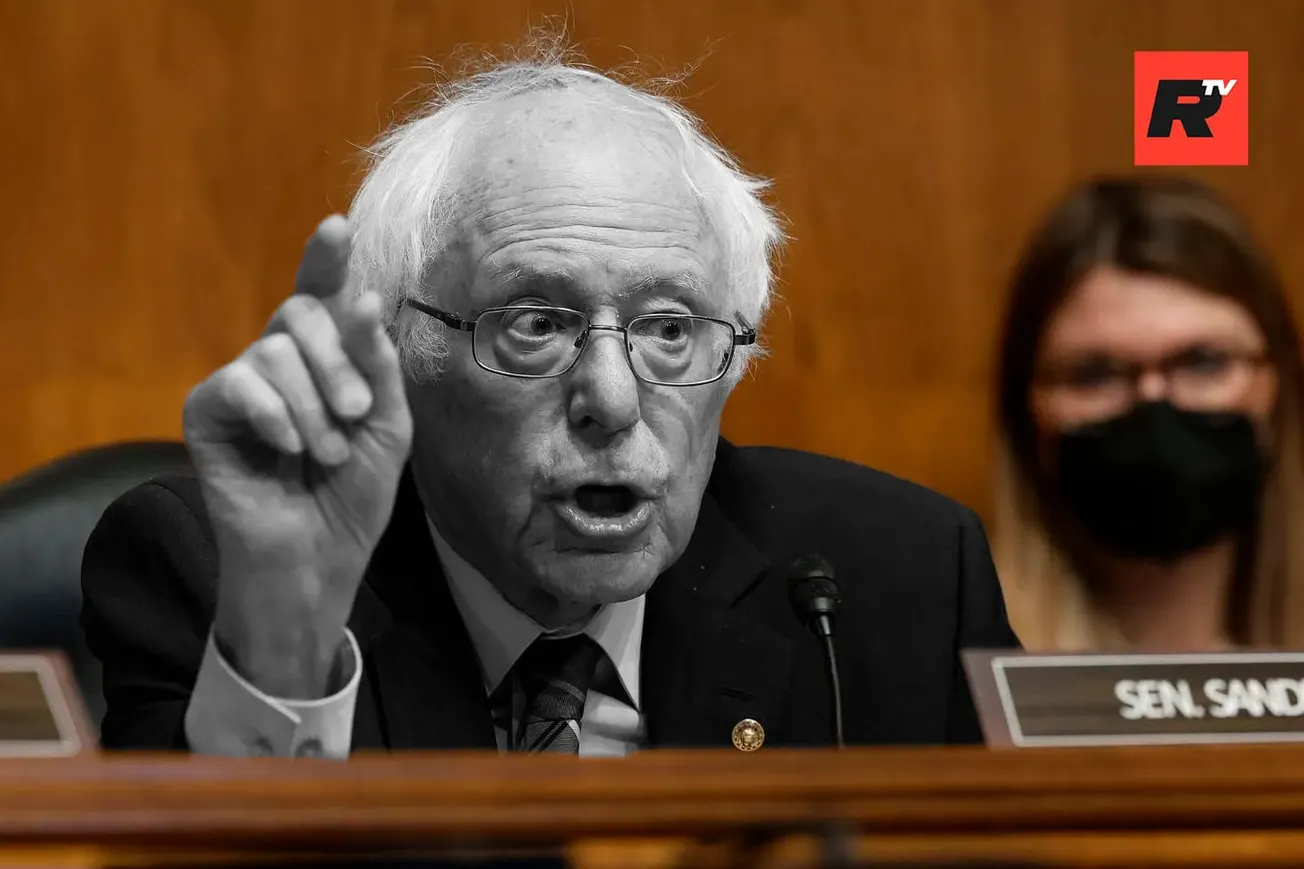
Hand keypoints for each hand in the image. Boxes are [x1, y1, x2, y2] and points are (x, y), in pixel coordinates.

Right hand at [184, 216, 413, 698]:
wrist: (317, 559)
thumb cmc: (353, 496)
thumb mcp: (387, 426)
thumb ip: (377, 365)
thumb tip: (365, 297)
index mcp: (325, 361)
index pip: (321, 296)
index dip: (326, 260)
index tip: (337, 226)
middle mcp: (279, 362)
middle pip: (301, 313)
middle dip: (339, 362)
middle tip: (356, 415)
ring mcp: (240, 385)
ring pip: (275, 349)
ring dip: (314, 405)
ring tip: (325, 453)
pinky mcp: (206, 414)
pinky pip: (238, 382)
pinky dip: (275, 415)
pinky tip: (288, 450)